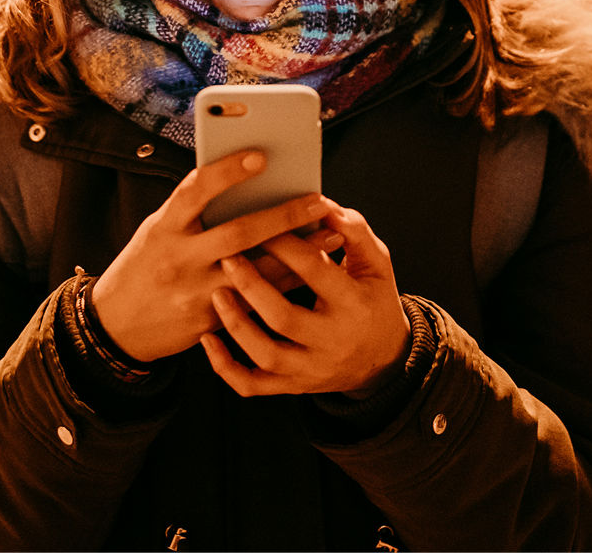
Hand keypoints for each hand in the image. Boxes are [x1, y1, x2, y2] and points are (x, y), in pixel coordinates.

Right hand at [90, 152, 334, 362]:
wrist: (116, 326)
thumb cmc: (145, 265)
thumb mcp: (158, 231)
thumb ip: (193, 212)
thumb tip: (245, 184)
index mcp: (164, 227)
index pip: (195, 191)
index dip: (227, 172)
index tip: (260, 155)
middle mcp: (179, 258)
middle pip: (238, 233)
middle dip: (283, 215)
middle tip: (317, 199)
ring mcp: (195, 293)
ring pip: (257, 272)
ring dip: (299, 253)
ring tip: (331, 234)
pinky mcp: (210, 321)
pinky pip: (257, 301)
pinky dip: (287, 284)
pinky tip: (314, 270)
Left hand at [199, 203, 410, 397]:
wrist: (383, 362)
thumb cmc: (374, 300)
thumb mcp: (377, 264)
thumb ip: (354, 232)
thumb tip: (323, 205)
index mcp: (354, 304)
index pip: (314, 270)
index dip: (285, 243)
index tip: (261, 219)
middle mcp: (332, 341)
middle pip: (283, 318)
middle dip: (251, 285)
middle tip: (228, 255)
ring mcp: (311, 369)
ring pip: (265, 355)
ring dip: (236, 325)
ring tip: (217, 292)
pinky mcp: (293, 386)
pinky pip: (252, 385)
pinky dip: (225, 366)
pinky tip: (208, 339)